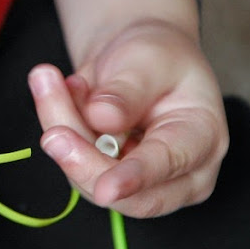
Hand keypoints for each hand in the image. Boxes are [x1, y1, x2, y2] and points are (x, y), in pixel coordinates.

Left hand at [28, 21, 228, 216]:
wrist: (136, 63)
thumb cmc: (156, 58)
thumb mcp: (148, 57)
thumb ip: (127, 90)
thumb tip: (101, 118)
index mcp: (202, 138)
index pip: (169, 164)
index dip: (134, 178)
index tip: (106, 189)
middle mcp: (176, 173)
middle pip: (124, 191)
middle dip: (80, 159)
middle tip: (51, 130)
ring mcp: (137, 184)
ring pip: (86, 177)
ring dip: (60, 126)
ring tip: (47, 78)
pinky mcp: (103, 180)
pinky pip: (70, 164)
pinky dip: (58, 126)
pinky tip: (60, 92)